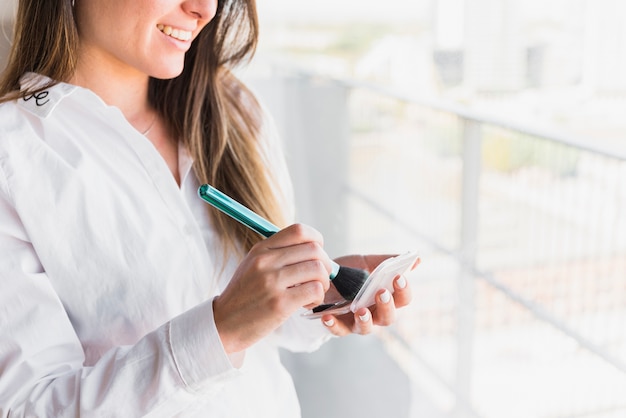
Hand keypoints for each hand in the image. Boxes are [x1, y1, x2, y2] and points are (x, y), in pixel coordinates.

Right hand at [213, 224, 331, 352]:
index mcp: (261, 249)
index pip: (299, 231)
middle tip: (318, 279)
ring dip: (323, 283)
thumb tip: (316, 249)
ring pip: (318, 269)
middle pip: (314, 250)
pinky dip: (317, 297)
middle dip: (325, 264)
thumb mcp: (254, 265)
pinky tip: (306, 304)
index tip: (316, 255)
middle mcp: (266, 261)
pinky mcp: (279, 303)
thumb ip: (279, 254)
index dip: (316, 240)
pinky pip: (315, 290)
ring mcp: (272, 282)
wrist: (224, 324)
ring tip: (311, 293)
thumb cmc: (245, 296)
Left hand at [321, 254, 418, 335]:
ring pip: (366, 328)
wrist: (321, 278)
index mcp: (385, 297)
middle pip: (388, 317)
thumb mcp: (366, 263)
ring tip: (360, 311)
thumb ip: (388, 261)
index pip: (402, 299)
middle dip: (386, 306)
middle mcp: (375, 313)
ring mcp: (357, 321)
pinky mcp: (338, 325)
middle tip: (381, 292)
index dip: (403, 290)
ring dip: (365, 320)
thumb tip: (417, 259)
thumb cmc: (349, 273)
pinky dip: (333, 325)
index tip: (398, 277)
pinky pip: (338, 329)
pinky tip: (327, 316)